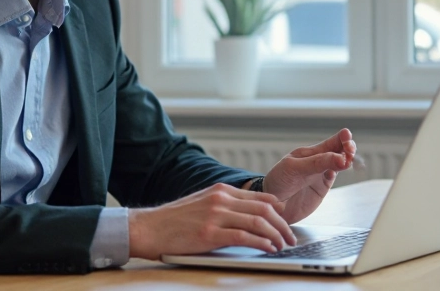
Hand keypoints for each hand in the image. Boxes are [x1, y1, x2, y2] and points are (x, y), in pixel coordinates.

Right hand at [128, 183, 296, 258]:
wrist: (148, 227)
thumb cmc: (174, 220)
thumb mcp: (203, 203)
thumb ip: (225, 206)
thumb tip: (249, 216)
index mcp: (221, 191)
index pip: (261, 197)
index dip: (279, 211)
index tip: (287, 222)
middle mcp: (220, 200)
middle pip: (264, 210)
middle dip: (283, 225)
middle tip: (290, 238)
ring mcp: (215, 216)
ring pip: (258, 222)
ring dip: (276, 236)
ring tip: (283, 246)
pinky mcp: (209, 234)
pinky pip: (243, 237)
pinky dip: (261, 243)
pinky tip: (268, 249)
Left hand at [261, 128, 355, 224]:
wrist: (272, 205)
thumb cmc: (278, 182)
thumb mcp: (294, 168)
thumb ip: (317, 163)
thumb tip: (340, 158)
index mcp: (308, 153)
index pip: (328, 142)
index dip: (340, 137)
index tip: (347, 135)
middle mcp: (317, 161)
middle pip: (338, 150)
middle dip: (347, 147)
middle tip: (349, 151)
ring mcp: (321, 174)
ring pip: (340, 162)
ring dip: (347, 158)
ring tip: (348, 160)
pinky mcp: (323, 187)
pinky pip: (336, 175)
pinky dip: (343, 170)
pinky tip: (345, 167)